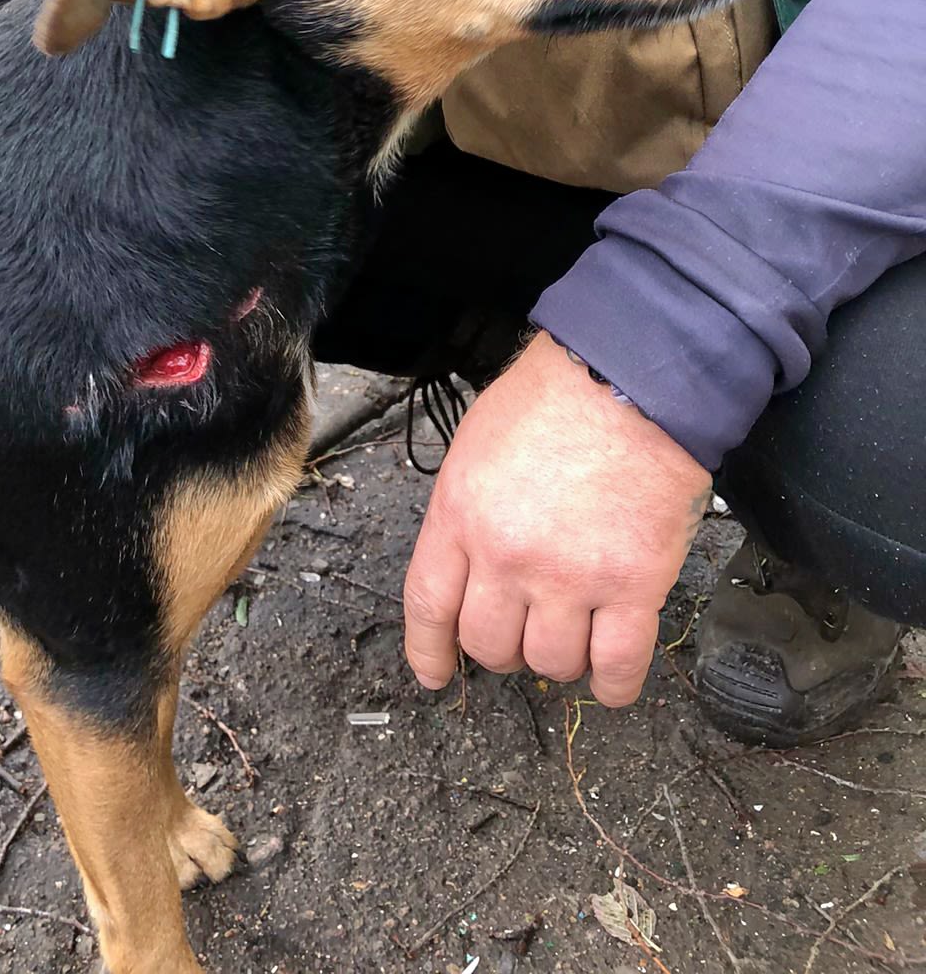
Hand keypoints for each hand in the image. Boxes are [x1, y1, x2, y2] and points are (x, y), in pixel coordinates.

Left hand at [403, 332, 711, 706]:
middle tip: (524, 629)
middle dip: (503, 647)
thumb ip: (466, 508)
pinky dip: (613, 683)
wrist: (632, 379)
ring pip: (550, 662)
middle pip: (488, 644)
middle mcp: (507, 556)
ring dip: (559, 659)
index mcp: (461, 515)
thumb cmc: (557, 395)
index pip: (429, 604)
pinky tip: (611, 676)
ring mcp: (570, 576)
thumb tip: (470, 557)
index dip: (429, 649)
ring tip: (573, 632)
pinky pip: (617, 664)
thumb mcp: (477, 443)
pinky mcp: (633, 586)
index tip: (434, 672)